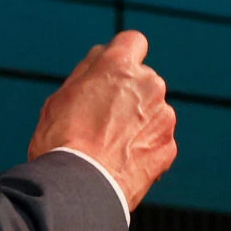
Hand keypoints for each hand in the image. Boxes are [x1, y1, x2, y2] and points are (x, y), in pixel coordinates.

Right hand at [26, 30, 176, 209]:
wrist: (80, 188)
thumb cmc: (62, 142)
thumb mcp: (61, 96)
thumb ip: (88, 71)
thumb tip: (101, 55)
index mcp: (119, 66)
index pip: (133, 41)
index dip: (121, 55)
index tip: (112, 72)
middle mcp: (149, 84)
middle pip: (143, 80)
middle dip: (128, 93)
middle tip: (100, 120)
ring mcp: (163, 116)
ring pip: (152, 110)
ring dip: (138, 122)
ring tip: (109, 146)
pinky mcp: (169, 146)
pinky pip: (157, 139)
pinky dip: (144, 148)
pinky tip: (121, 162)